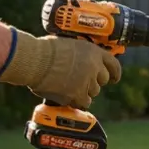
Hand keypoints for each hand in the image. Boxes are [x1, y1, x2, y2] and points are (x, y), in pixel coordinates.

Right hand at [0, 31, 122, 109]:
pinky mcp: (78, 94)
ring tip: (67, 87)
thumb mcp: (69, 45)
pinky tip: (67, 97)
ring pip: (93, 92)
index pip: (113, 64)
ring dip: (83, 92)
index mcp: (94, 51)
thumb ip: (81, 55)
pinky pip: (83, 103)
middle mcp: (95, 66)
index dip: (114, 73)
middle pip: (102, 80)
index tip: (113, 79)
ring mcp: (87, 81)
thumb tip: (83, 63)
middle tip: (79, 81)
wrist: (33, 60)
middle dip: (92, 82)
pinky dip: (76, 101)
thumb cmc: (44, 50)